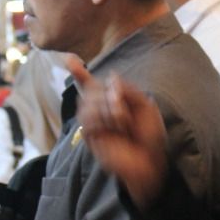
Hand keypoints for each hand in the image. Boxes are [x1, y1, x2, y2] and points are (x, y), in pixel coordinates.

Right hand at [62, 55, 168, 207]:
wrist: (150, 160)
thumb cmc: (150, 134)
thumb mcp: (145, 105)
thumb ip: (128, 89)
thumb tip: (110, 77)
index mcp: (112, 102)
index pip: (90, 85)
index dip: (79, 73)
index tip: (69, 59)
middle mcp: (100, 111)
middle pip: (91, 91)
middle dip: (108, 94)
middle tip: (125, 108)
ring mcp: (94, 125)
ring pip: (87, 104)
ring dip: (108, 108)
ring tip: (124, 122)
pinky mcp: (91, 138)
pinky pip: (87, 120)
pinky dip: (102, 119)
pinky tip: (116, 127)